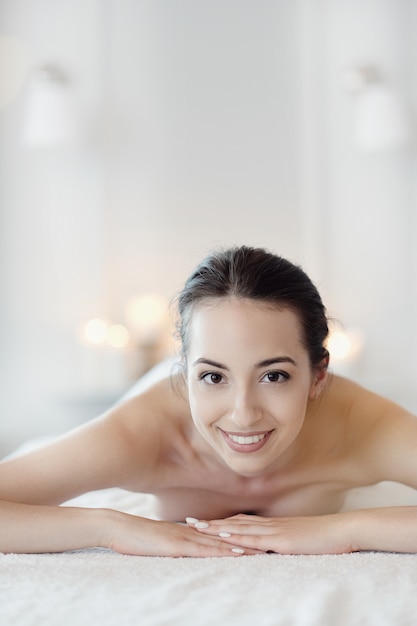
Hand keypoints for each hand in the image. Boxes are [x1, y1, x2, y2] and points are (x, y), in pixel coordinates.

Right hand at [104, 510, 262, 556]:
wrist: (116, 528)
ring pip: (219, 542)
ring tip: (262, 549)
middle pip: (224, 537)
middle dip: (248, 541)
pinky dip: (220, 551)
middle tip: (270, 544)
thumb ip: (174, 542)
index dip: (239, 537)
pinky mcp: (177, 545)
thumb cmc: (134, 536)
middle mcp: (191, 532)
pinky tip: (234, 553)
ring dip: (241, 546)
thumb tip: (185, 549)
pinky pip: (203, 549)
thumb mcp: (159, 541)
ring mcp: (185, 537)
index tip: (258, 540)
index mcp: (188, 531)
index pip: (219, 534)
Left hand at [187, 512, 355, 554]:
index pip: (240, 521)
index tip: (201, 522)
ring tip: (197, 527)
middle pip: (234, 522)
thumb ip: (283, 542)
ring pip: (239, 528)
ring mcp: (274, 530)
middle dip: (211, 523)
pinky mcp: (281, 540)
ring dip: (217, 528)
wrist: (341, 531)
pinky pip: (256, 539)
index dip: (220, 522)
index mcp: (272, 525)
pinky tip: (224, 536)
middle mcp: (269, 524)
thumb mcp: (298, 539)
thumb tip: (272, 548)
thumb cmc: (323, 538)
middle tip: (188, 521)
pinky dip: (238, 537)